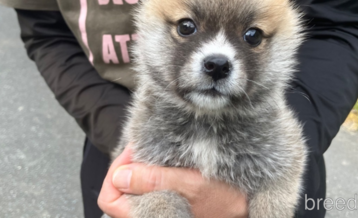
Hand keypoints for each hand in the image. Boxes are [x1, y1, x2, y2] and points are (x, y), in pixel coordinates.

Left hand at [98, 145, 247, 217]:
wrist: (247, 206)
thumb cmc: (225, 198)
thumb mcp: (191, 184)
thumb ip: (154, 180)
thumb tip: (119, 176)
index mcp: (150, 215)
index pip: (109, 198)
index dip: (115, 172)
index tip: (134, 152)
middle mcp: (150, 214)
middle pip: (118, 191)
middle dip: (128, 165)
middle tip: (144, 146)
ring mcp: (158, 208)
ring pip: (133, 187)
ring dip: (140, 166)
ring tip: (156, 150)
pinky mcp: (168, 202)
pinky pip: (148, 186)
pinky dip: (152, 171)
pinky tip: (165, 159)